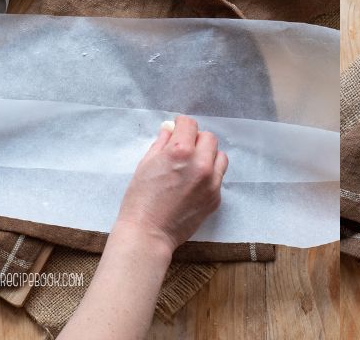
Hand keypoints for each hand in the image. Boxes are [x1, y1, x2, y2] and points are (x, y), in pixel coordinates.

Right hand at [114, 115, 227, 256]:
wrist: (148, 235)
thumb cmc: (140, 199)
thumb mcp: (146, 164)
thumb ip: (162, 143)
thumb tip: (170, 129)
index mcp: (181, 150)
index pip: (190, 124)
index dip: (181, 124)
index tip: (177, 129)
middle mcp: (201, 163)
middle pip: (209, 138)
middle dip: (196, 140)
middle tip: (184, 150)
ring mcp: (211, 182)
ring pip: (219, 156)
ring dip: (208, 156)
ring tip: (193, 166)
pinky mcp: (216, 198)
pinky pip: (218, 178)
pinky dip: (209, 176)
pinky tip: (193, 185)